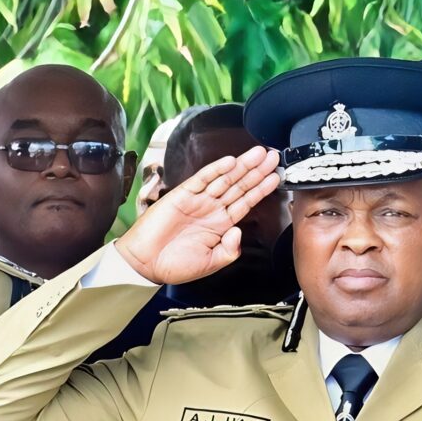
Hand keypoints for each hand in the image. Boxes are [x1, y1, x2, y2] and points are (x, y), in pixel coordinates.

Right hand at [113, 145, 280, 284]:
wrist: (145, 265)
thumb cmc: (174, 266)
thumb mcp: (211, 263)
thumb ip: (229, 250)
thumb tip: (239, 231)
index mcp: (220, 224)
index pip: (245, 201)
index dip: (261, 188)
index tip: (276, 176)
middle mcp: (211, 209)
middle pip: (238, 185)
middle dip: (256, 171)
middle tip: (272, 156)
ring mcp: (197, 201)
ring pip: (224, 179)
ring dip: (241, 166)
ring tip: (259, 154)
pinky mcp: (182, 195)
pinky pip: (201, 179)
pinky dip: (215, 169)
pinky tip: (230, 162)